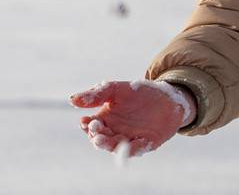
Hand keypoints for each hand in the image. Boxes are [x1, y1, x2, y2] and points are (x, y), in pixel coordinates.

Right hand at [70, 79, 194, 157]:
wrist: (166, 97)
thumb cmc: (139, 93)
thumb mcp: (117, 89)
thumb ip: (97, 93)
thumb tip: (71, 100)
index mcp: (105, 118)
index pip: (90, 124)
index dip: (86, 124)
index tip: (84, 120)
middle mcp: (114, 131)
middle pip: (100, 137)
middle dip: (95, 135)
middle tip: (94, 129)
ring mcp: (129, 139)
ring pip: (114, 146)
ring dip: (107, 144)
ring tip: (99, 140)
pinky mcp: (145, 144)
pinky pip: (135, 149)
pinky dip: (129, 150)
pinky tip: (125, 145)